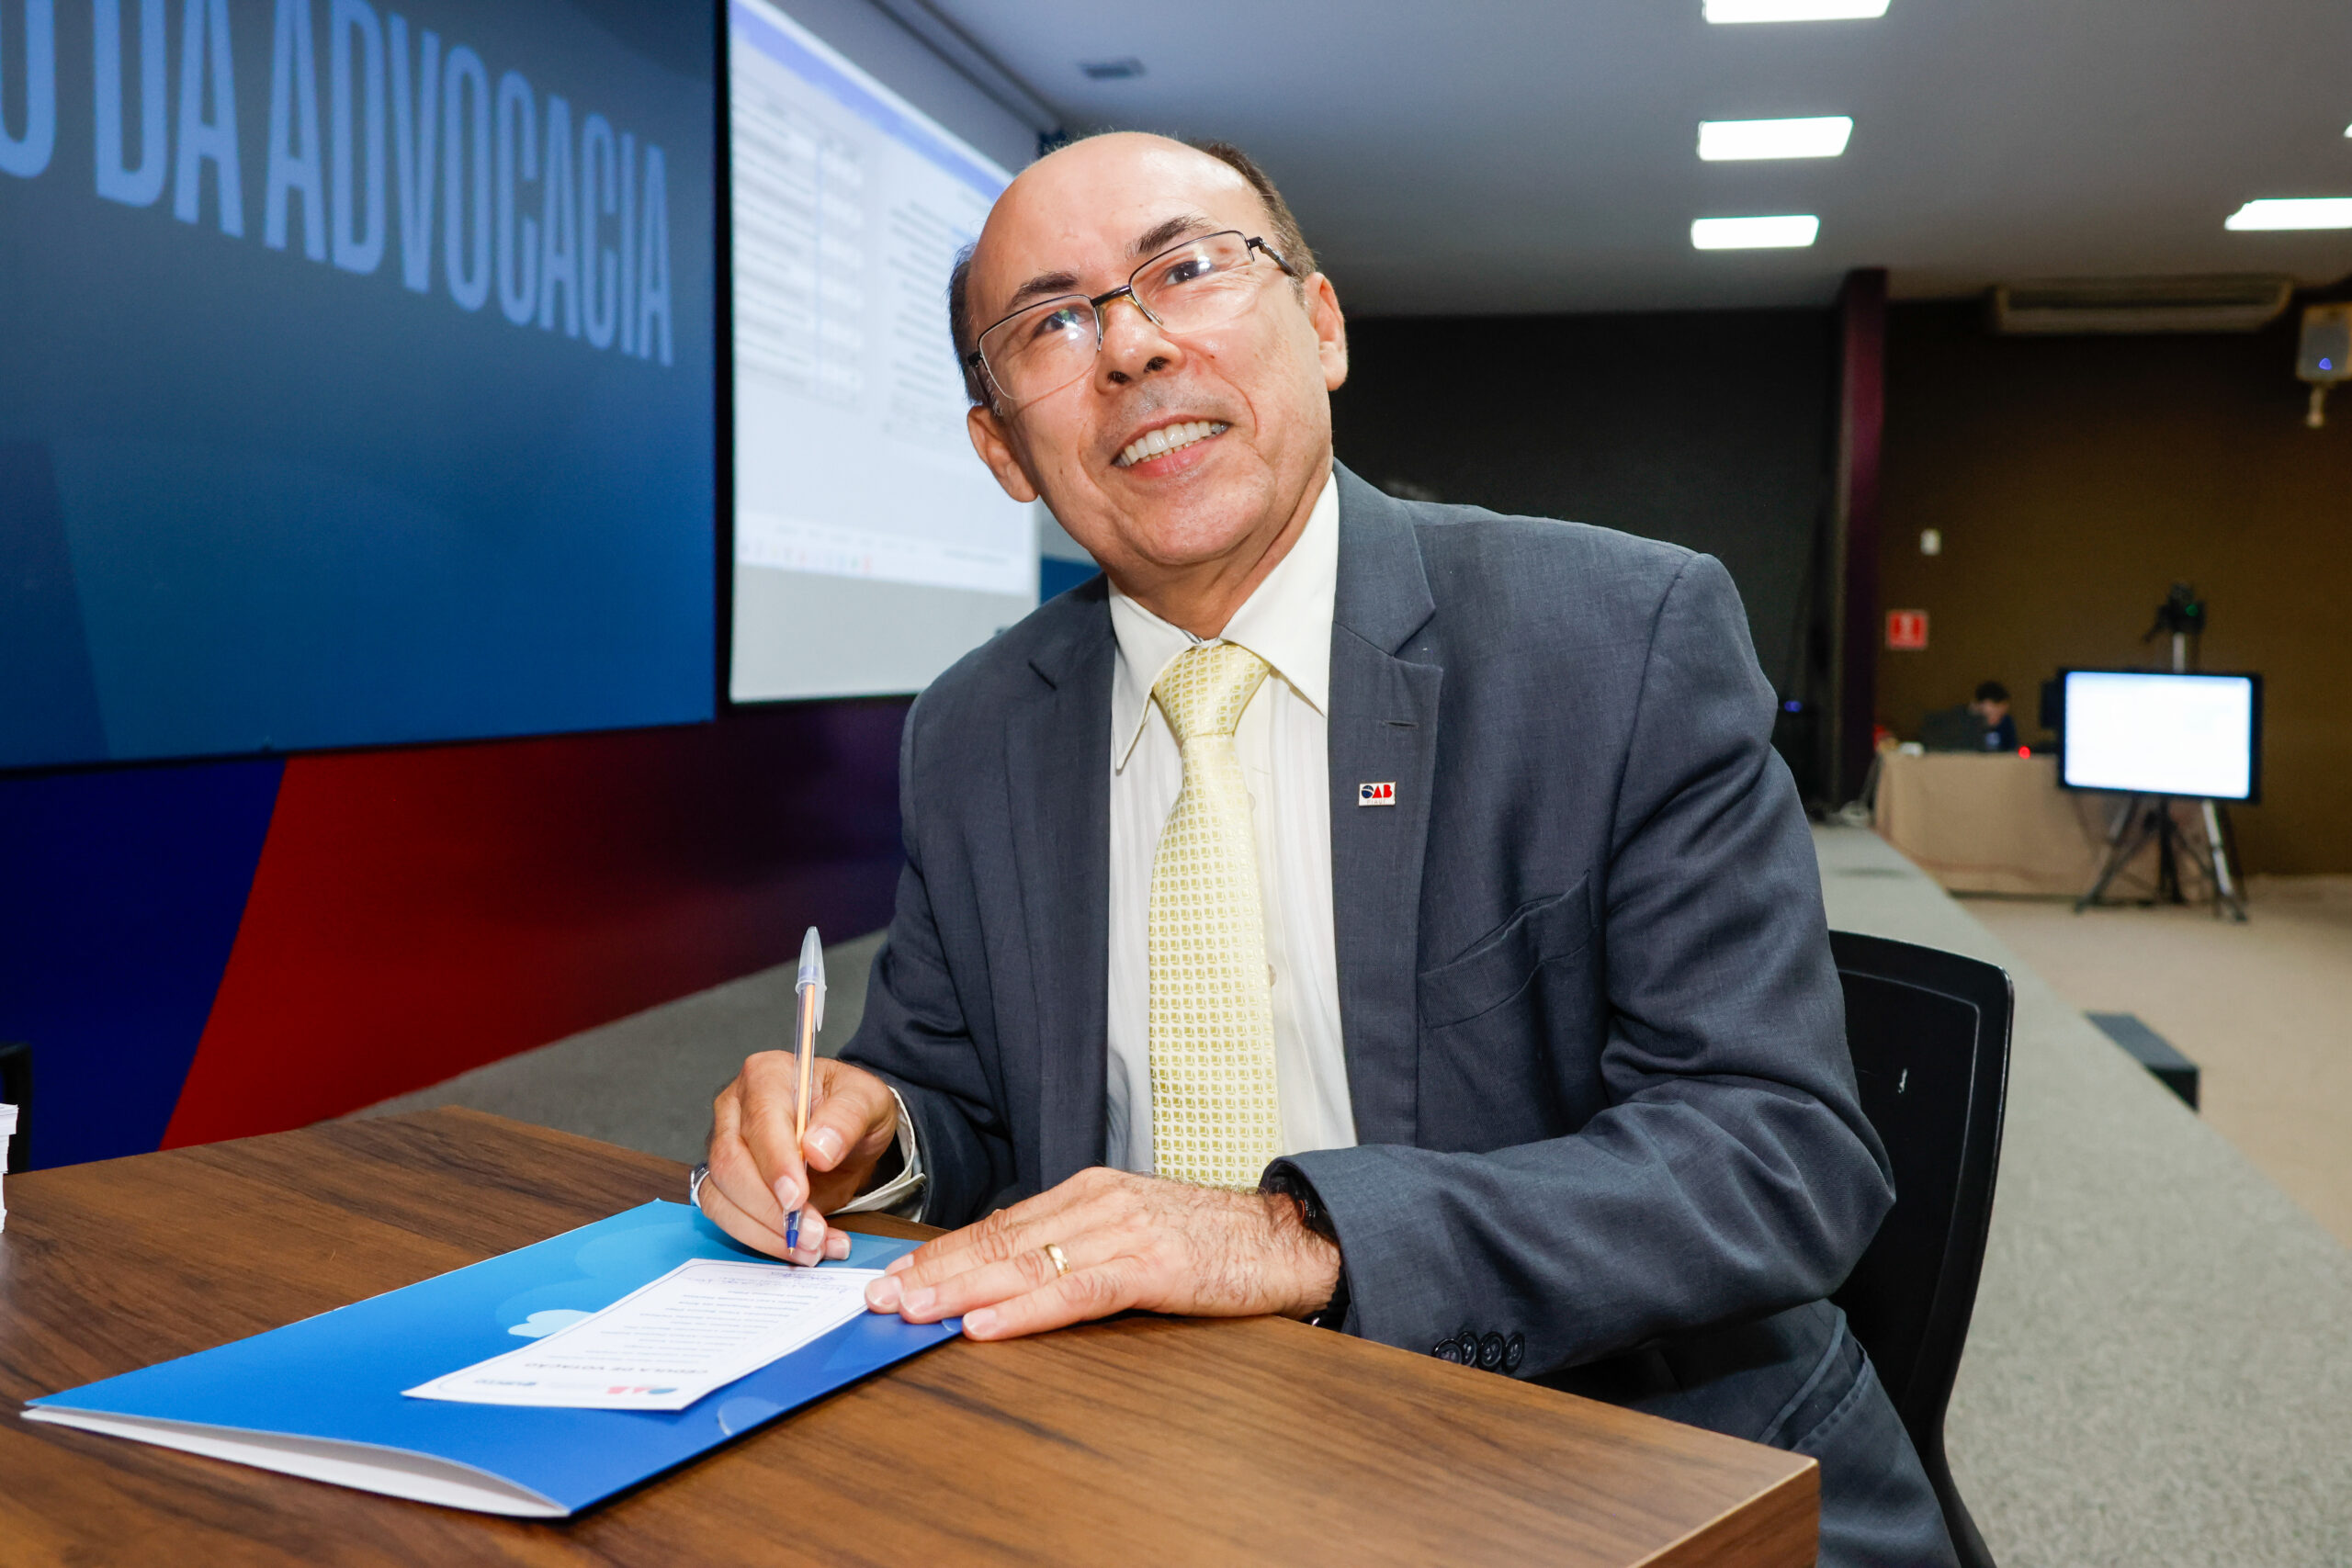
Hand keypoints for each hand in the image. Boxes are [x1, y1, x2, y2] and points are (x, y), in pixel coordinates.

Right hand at [702, 1053, 900, 1264]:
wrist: (847, 1132)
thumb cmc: (852, 1108)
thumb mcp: (867, 1101)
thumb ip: (847, 1119)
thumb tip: (818, 1149)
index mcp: (766, 1075)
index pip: (761, 1122)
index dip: (776, 1164)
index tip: (797, 1197)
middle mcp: (734, 1108)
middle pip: (731, 1163)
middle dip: (770, 1208)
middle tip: (813, 1235)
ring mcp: (723, 1145)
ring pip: (722, 1195)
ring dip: (765, 1231)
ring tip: (813, 1247)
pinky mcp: (724, 1181)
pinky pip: (726, 1216)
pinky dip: (761, 1239)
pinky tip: (798, 1248)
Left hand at [862, 1167, 1341, 1340]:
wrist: (1289, 1237)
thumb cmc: (1212, 1242)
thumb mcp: (1133, 1230)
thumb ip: (1076, 1244)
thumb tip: (1007, 1274)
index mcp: (1089, 1192)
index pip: (998, 1225)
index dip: (941, 1254)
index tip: (893, 1277)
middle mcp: (1097, 1202)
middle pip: (998, 1241)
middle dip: (933, 1272)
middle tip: (878, 1298)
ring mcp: (1123, 1231)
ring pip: (1024, 1263)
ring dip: (961, 1290)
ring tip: (912, 1311)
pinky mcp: (1152, 1265)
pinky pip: (1075, 1292)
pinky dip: (1024, 1311)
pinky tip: (986, 1324)